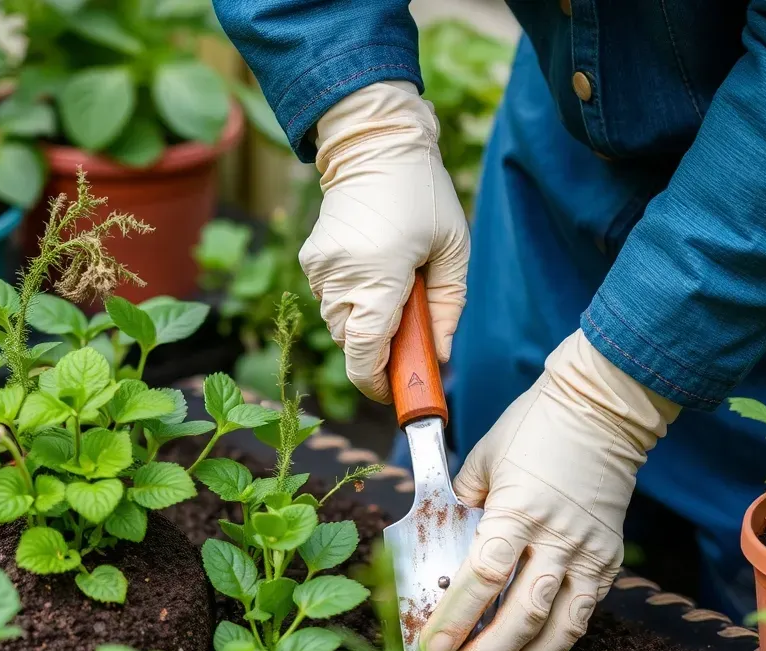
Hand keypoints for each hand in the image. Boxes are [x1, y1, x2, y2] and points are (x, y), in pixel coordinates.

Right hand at [299, 81, 468, 402]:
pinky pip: (330, 299)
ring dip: (364, 325)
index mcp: (380, 275)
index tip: (394, 391)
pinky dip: (352, 300)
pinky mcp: (312, 259)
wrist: (374, 143)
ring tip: (394, 293)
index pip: (365, 350)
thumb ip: (447, 308)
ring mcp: (321, 268)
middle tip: (408, 338)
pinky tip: (375, 272)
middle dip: (376, 351)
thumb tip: (440, 356)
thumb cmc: (423, 194)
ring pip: (337, 323)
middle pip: (351, 343)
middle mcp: (342, 276)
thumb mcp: (453, 251)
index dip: (377, 381)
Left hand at [419, 331, 680, 650]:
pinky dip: (555, 645)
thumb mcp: (483, 457)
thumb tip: (443, 541)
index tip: (429, 648)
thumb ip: (461, 502)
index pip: (484, 576)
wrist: (602, 408)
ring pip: (559, 628)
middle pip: (521, 613)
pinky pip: (582, 615)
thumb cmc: (533, 426)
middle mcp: (557, 537)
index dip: (456, 618)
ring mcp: (589, 553)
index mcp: (519, 508)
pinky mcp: (608, 562)